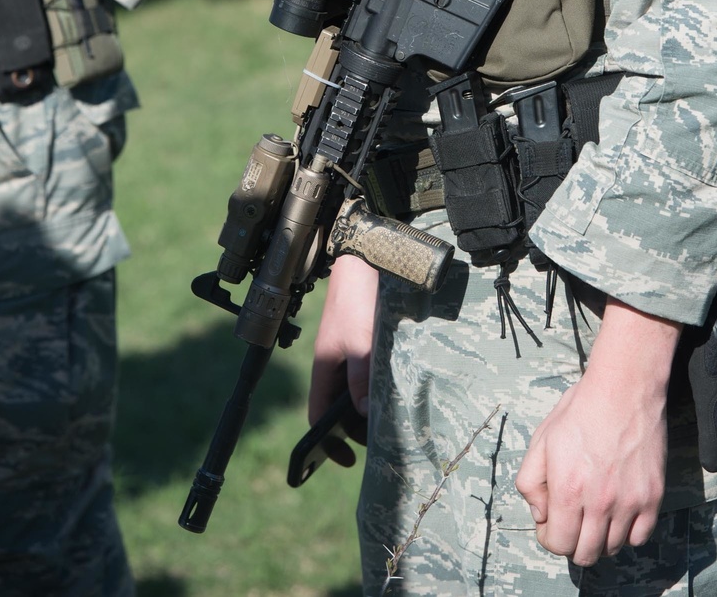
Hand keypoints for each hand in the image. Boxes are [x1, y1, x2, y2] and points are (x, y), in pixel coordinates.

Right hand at [309, 253, 377, 459]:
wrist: (366, 257)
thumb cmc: (358, 297)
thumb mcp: (361, 341)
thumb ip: (362, 377)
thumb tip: (366, 415)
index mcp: (325, 366)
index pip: (318, 415)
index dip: (328, 441)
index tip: (347, 459)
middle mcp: (335, 361)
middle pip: (339, 406)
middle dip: (355, 427)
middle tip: (381, 440)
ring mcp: (351, 350)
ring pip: (357, 389)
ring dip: (370, 405)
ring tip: (393, 418)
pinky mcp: (367, 339)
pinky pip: (370, 372)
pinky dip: (379, 385)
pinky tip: (398, 388)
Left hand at [515, 297, 681, 567]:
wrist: (624, 388)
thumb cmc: (580, 411)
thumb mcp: (541, 439)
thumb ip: (530, 482)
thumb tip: (540, 514)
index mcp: (568, 490)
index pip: (557, 544)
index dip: (549, 537)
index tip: (550, 523)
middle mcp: (600, 503)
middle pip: (585, 554)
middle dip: (572, 542)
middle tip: (572, 520)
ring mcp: (630, 502)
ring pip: (612, 548)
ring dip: (599, 537)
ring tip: (594, 512)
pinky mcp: (653, 497)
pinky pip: (639, 537)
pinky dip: (627, 532)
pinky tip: (618, 512)